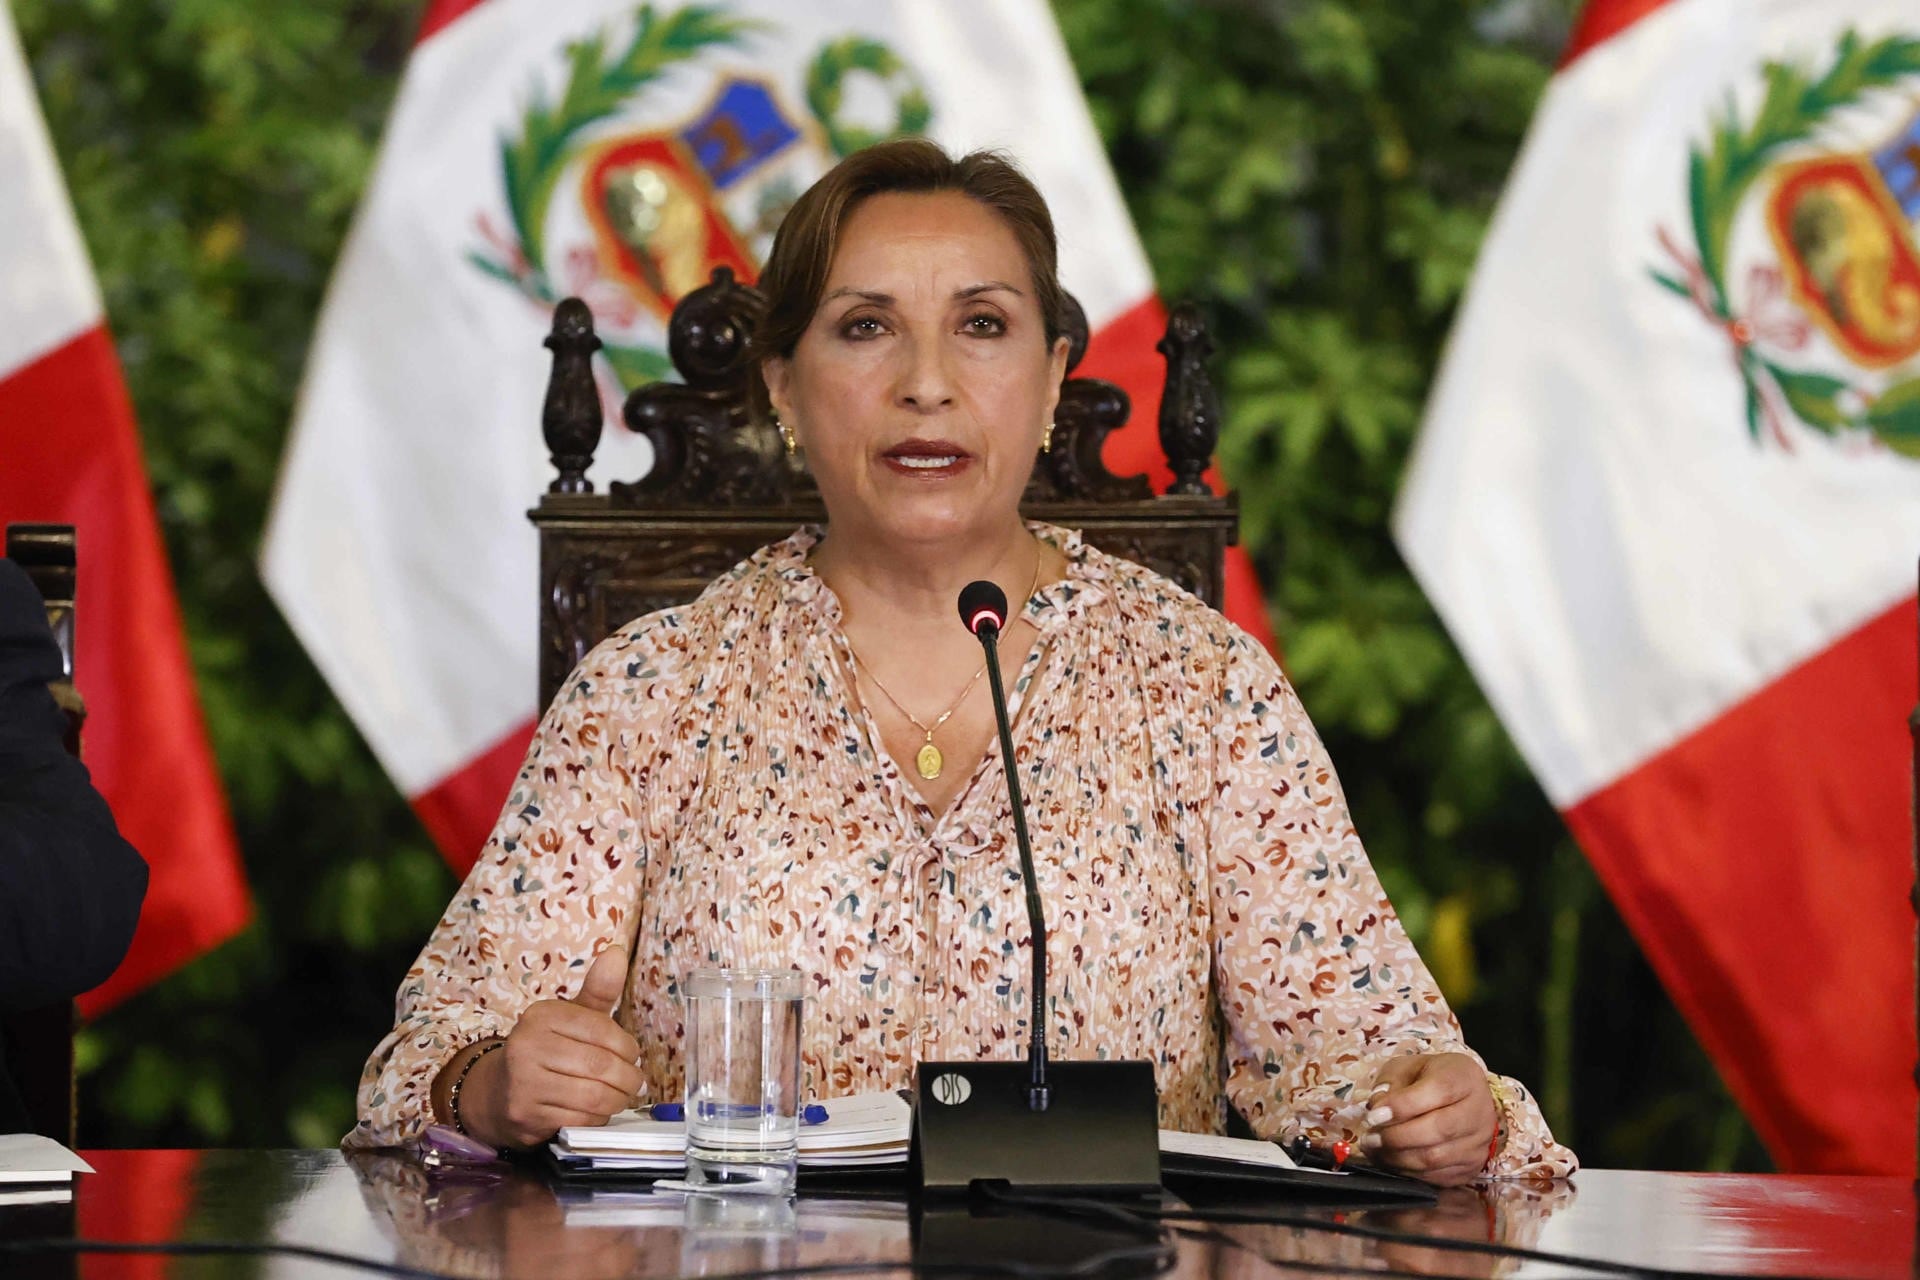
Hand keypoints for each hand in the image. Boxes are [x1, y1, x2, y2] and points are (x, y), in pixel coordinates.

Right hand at [461, 947, 642, 1147]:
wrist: (497, 1094)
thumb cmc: (546, 1052)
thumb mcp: (570, 1018)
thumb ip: (598, 990)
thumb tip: (618, 952)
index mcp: (541, 1016)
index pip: (601, 1029)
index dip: (627, 1046)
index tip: (633, 1055)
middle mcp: (526, 1046)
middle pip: (599, 1065)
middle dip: (627, 1077)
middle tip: (635, 1082)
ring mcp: (523, 1084)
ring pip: (592, 1097)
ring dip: (617, 1100)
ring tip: (622, 1097)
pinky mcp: (526, 1116)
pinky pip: (579, 1120)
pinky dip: (597, 1119)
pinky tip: (598, 1112)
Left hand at [1362, 1052, 1497, 1186]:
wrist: (1463, 1100)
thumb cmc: (1431, 1079)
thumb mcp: (1408, 1067)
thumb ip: (1390, 1081)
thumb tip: (1377, 1106)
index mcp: (1464, 1078)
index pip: (1438, 1091)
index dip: (1402, 1106)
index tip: (1373, 1116)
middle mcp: (1479, 1112)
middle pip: (1439, 1129)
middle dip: (1396, 1137)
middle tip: (1369, 1138)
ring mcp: (1479, 1143)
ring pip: (1436, 1158)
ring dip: (1398, 1157)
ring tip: (1375, 1150)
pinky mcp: (1472, 1168)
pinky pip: (1438, 1177)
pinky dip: (1410, 1172)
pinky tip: (1392, 1161)